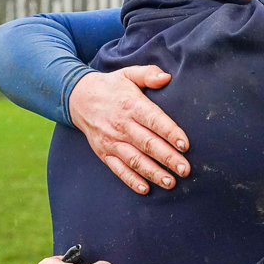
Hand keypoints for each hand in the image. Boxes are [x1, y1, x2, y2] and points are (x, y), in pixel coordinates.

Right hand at [69, 66, 190, 193]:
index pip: (153, 120)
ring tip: (170, 182)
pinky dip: (131, 180)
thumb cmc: (112, 87)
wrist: (78, 98)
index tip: (185, 144)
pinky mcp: (104, 153)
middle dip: (167, 158)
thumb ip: (149, 74)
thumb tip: (167, 77)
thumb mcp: (128, 74)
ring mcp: (111, 141)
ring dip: (153, 172)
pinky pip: (118, 169)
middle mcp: (121, 125)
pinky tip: (145, 189)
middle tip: (185, 169)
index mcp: (131, 105)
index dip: (170, 132)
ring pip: (134, 160)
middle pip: (147, 144)